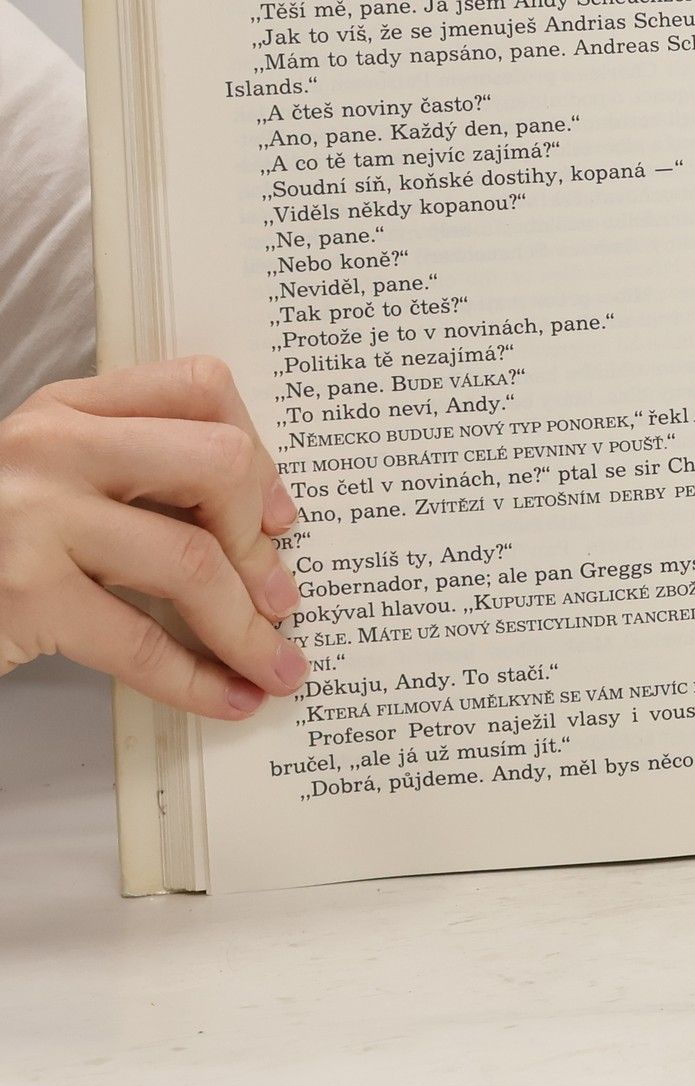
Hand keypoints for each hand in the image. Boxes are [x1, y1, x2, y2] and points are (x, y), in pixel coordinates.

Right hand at [0, 356, 304, 715]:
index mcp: (71, 407)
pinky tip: (228, 697)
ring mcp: (34, 516)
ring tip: (276, 662)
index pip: (200, 389)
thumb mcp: (60, 482)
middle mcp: (54, 446)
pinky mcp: (21, 592)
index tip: (278, 516)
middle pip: (216, 465)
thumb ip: (142, 478)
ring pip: (190, 562)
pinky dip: (196, 678)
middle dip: (260, 541)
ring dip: (247, 627)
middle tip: (278, 595)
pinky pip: (139, 641)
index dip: (259, 454)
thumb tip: (268, 529)